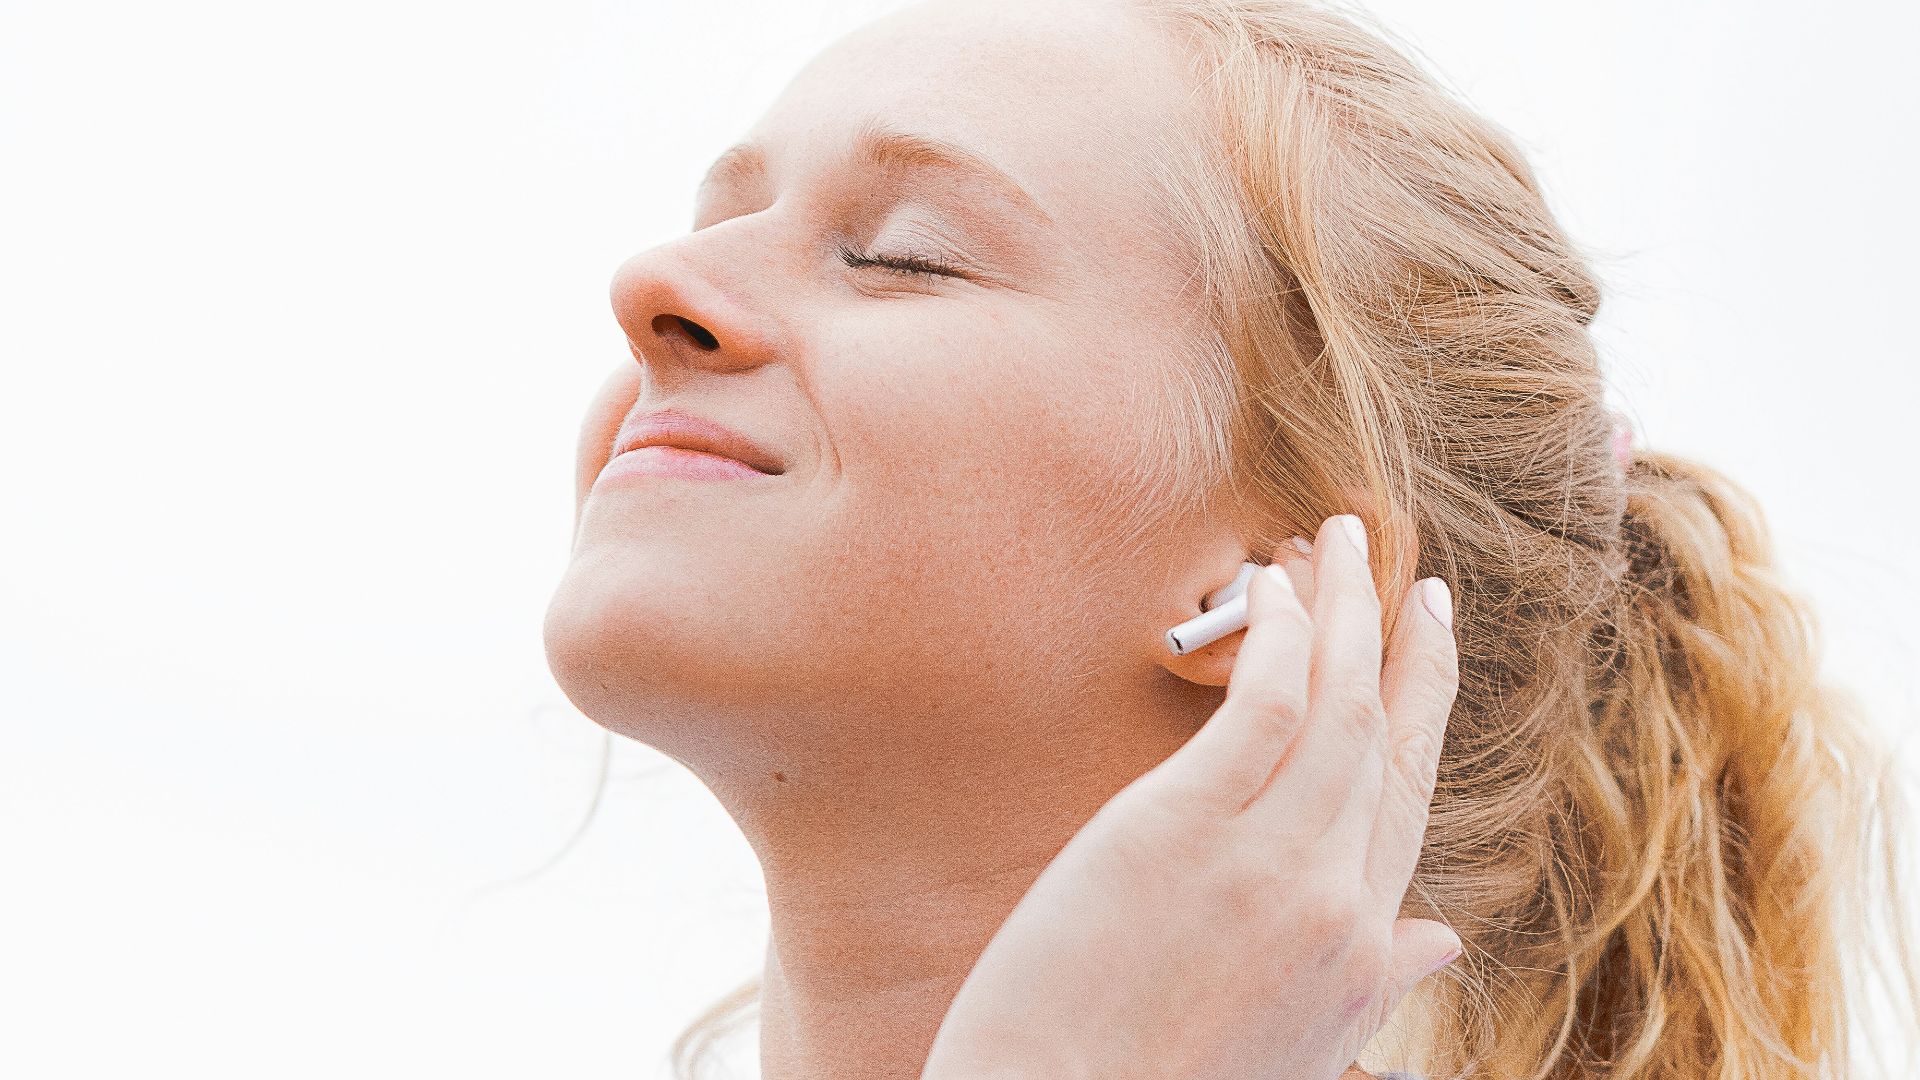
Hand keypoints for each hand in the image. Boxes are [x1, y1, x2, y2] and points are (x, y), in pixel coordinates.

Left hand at [921, 514, 1461, 1079]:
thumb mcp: (1299, 1046)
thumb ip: (1372, 982)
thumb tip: (1440, 940)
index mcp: (1360, 950)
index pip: (1408, 796)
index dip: (1424, 707)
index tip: (1426, 643)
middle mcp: (1334, 898)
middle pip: (1386, 737)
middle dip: (1401, 641)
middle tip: (1406, 569)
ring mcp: (1267, 859)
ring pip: (1336, 705)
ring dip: (1345, 609)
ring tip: (1336, 538)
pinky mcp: (1183, 826)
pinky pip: (1262, 707)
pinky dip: (1280, 638)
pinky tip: (1274, 588)